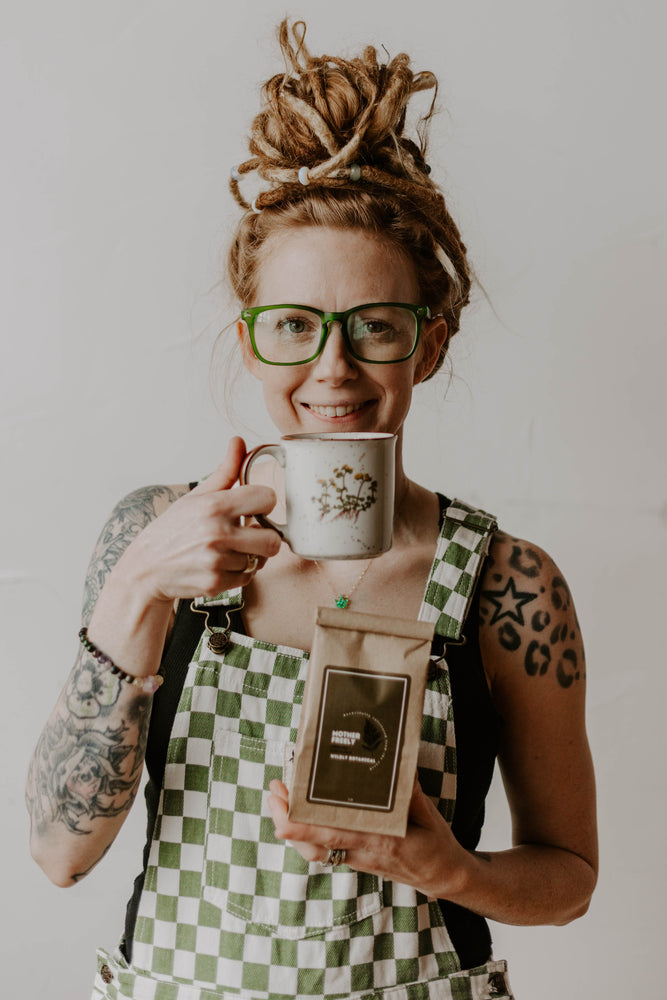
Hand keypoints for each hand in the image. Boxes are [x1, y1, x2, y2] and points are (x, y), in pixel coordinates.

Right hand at [117, 437, 281, 602]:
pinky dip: (237, 573)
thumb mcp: (197, 496)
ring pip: (259, 561)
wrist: (146, 568)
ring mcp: (216, 561)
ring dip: (249, 556)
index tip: (255, 508)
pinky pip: (246, 578)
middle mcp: (217, 533)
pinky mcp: (215, 584)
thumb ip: (225, 471)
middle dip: (265, 538)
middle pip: (273, 540)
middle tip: (250, 534)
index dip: (264, 504)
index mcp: (214, 506)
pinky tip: (220, 565)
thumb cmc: (173, 529)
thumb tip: (238, 441)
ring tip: (228, 550)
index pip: (267, 499)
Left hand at [267, 776, 469, 898]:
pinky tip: (296, 816)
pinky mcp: (356, 860)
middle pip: (313, 844)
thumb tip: (398, 766)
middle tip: (273, 789)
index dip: (305, 822)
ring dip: (291, 827)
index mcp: (379, 840)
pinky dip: (304, 836)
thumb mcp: (428, 813)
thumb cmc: (436, 844)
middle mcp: (363, 853)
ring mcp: (357, 859)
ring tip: (278, 798)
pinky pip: (322, 852)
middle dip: (287, 818)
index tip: (285, 805)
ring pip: (313, 851)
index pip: (334, 833)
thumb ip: (410, 791)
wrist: (443, 877)